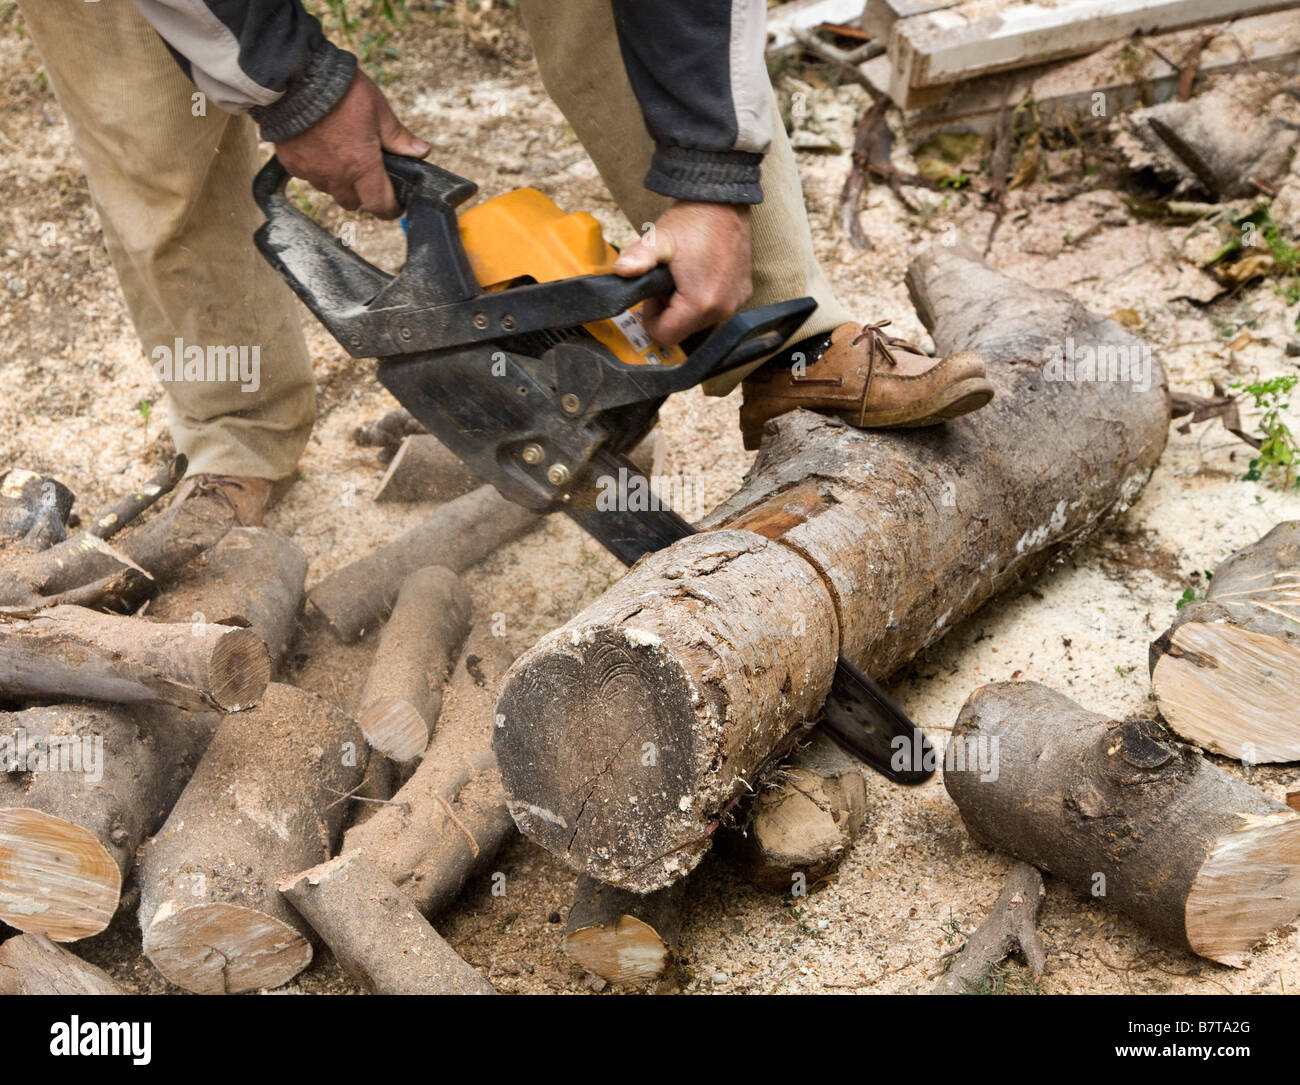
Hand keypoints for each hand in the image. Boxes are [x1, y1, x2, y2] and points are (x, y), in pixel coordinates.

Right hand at [274, 69, 428, 218]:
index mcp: (362, 167)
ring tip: (339, 154)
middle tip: (365, 172)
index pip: (380, 206)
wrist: (297, 76)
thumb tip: (422, 152)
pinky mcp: (291, 163)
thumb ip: (398, 137)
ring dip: (337, 181)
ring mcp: (311, 172)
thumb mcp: (378, 111)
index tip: (394, 204)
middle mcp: (336, 176)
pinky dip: (314, 168)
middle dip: (362, 193)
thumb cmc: (341, 92)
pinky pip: (307, 176)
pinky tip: (316, 146)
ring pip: (329, 190)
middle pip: (353, 202)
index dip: (390, 209)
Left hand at [612, 201, 752, 345]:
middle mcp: (722, 308)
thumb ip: (639, 258)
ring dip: (686, 307)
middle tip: (665, 283)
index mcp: (700, 302)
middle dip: (669, 312)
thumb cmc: (694, 220)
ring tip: (681, 277)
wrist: (725, 202)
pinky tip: (699, 275)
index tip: (652, 296)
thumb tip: (620, 271)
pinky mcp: (743, 294)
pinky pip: (716, 310)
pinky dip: (704, 300)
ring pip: (699, 322)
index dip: (652, 319)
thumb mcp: (659, 239)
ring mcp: (735, 302)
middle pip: (683, 331)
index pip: (667, 335)